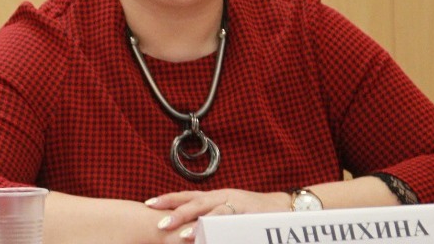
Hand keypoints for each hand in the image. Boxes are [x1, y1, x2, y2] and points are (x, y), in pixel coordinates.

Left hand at [144, 189, 288, 240]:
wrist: (285, 206)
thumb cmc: (251, 211)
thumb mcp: (226, 211)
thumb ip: (208, 216)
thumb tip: (184, 228)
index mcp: (214, 196)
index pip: (186, 195)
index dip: (168, 198)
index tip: (148, 203)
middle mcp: (223, 197)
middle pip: (195, 202)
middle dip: (176, 213)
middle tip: (159, 224)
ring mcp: (237, 204)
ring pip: (214, 212)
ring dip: (198, 225)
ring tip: (182, 236)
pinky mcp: (252, 215)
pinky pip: (235, 223)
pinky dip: (222, 230)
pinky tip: (212, 237)